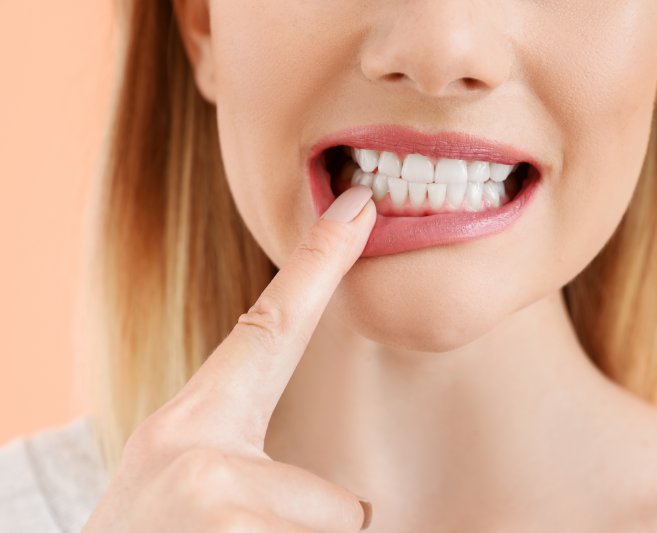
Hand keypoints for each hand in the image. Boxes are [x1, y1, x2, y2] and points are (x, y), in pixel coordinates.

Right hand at [84, 186, 376, 532]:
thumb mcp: (184, 485)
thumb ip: (245, 464)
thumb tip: (352, 503)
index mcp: (191, 424)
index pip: (270, 326)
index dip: (320, 265)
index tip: (358, 206)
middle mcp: (204, 448)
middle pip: (341, 502)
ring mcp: (219, 497)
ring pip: (334, 531)